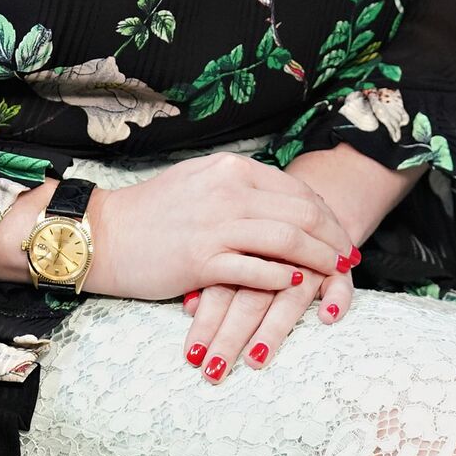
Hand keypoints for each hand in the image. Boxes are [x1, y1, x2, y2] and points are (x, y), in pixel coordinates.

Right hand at [82, 151, 358, 302]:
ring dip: (319, 259)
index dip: (327, 214)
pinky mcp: (203, 260)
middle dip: (333, 237)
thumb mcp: (201, 182)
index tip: (340, 233)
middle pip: (302, 213)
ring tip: (335, 273)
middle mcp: (228, 191)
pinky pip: (258, 269)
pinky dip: (284, 278)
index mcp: (231, 169)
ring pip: (288, 240)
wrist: (106, 234)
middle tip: (349, 256)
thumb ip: (241, 187)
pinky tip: (297, 285)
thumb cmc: (154, 212)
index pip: (296, 190)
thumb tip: (280, 202)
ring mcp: (217, 225)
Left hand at [177, 239, 358, 383]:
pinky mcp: (337, 268)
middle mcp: (276, 257)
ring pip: (291, 297)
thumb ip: (212, 278)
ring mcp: (308, 263)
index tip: (193, 355)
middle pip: (251, 297)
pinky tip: (328, 317)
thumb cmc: (263, 237)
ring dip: (272, 330)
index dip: (207, 321)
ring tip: (254, 360)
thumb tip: (189, 306)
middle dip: (231, 336)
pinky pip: (340, 283)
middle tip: (214, 371)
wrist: (308, 211)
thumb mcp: (235, 253)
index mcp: (245, 249)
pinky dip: (336, 298)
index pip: (222, 287)